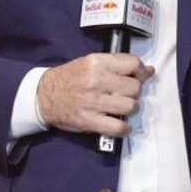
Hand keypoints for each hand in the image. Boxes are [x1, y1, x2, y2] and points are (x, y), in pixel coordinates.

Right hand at [36, 53, 153, 136]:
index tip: (138, 77)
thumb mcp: (91, 63)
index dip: (140, 72)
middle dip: (135, 92)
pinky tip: (121, 125)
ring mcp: (92, 101)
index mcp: (97, 62)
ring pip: (130, 106)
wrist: (42, 96)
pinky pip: (118, 127)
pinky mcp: (88, 120)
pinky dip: (124, 128)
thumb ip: (118, 65)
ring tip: (122, 108)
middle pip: (134, 87)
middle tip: (126, 94)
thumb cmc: (69, 78)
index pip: (133, 64)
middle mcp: (96, 80)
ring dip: (131, 109)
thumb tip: (149, 70)